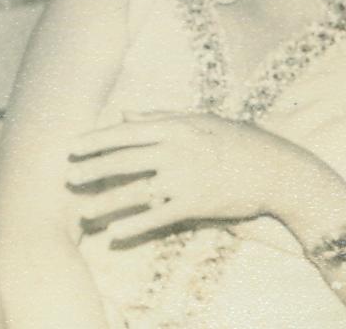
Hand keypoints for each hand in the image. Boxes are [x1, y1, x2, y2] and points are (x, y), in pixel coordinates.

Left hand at [65, 111, 325, 244]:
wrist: (277, 169)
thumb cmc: (236, 139)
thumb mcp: (198, 119)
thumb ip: (158, 116)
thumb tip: (123, 113)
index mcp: (173, 127)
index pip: (124, 133)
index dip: (95, 140)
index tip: (71, 147)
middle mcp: (174, 151)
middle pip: (123, 161)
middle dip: (92, 170)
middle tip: (68, 178)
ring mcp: (184, 179)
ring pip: (135, 191)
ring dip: (106, 202)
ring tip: (82, 211)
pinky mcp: (195, 205)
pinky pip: (159, 217)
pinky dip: (135, 226)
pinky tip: (114, 233)